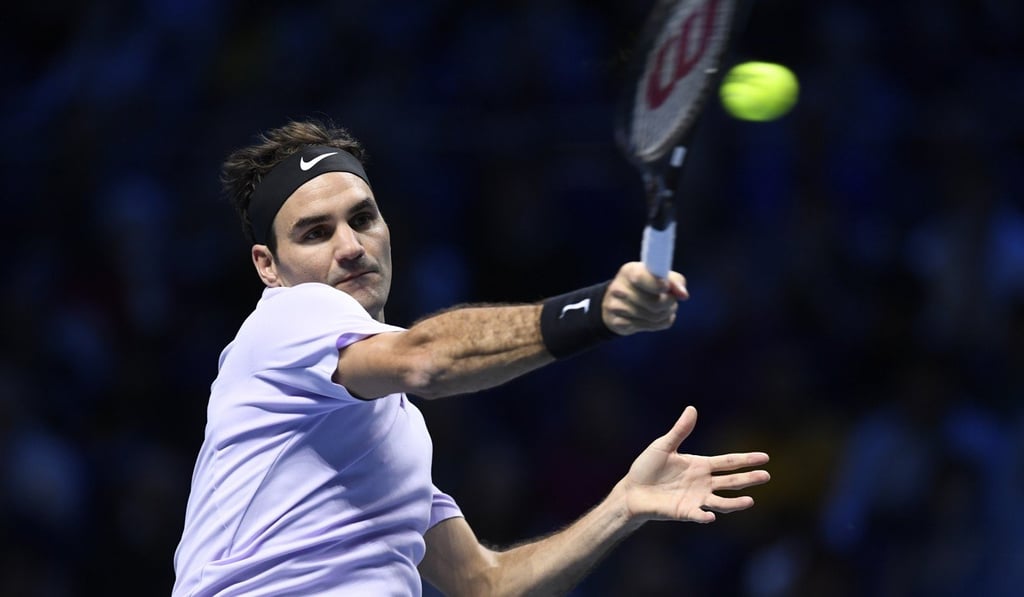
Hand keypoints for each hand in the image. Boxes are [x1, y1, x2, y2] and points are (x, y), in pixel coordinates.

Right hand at [602, 262, 688, 334]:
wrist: (616, 302)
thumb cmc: (643, 285)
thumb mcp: (657, 275)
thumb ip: (674, 280)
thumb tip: (683, 295)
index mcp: (629, 271)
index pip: (642, 278)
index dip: (657, 285)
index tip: (666, 287)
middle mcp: (619, 288)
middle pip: (655, 304)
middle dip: (670, 304)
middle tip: (673, 301)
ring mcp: (615, 307)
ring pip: (654, 317)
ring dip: (666, 314)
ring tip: (665, 309)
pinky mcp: (618, 323)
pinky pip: (649, 327)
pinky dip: (658, 324)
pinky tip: (654, 318)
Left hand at [621, 406, 769, 523]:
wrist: (631, 490)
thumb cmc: (646, 468)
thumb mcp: (663, 446)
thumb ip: (680, 431)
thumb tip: (692, 409)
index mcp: (700, 465)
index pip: (728, 462)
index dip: (746, 459)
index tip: (765, 457)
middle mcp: (703, 483)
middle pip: (731, 481)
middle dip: (749, 479)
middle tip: (766, 476)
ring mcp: (696, 498)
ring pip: (721, 501)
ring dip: (735, 503)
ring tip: (750, 501)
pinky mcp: (684, 512)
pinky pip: (697, 514)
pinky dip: (704, 516)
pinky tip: (710, 516)